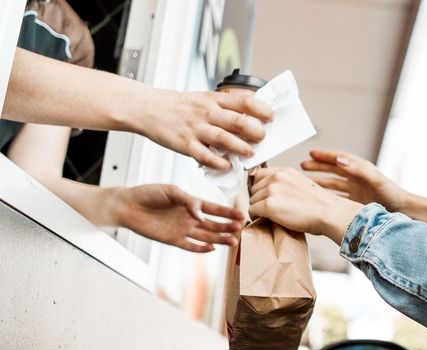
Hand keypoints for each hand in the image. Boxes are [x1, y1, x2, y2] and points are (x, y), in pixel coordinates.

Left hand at [111, 184, 243, 251]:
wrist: (128, 205)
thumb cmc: (148, 193)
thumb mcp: (170, 191)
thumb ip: (188, 201)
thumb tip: (201, 215)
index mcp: (191, 204)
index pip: (214, 209)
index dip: (227, 212)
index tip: (241, 215)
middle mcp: (190, 218)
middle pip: (213, 224)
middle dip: (227, 226)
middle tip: (239, 229)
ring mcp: (182, 229)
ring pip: (206, 236)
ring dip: (219, 239)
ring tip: (232, 241)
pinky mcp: (172, 239)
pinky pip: (190, 245)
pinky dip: (200, 248)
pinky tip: (212, 248)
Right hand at [136, 90, 273, 169]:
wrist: (147, 108)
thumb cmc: (180, 107)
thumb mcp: (204, 99)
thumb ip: (226, 108)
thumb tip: (253, 120)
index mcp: (215, 100)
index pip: (245, 101)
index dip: (262, 110)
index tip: (271, 118)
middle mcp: (207, 112)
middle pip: (238, 121)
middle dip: (255, 131)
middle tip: (262, 138)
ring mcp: (196, 128)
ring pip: (224, 138)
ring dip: (241, 147)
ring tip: (249, 154)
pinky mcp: (185, 144)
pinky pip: (205, 156)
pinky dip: (218, 163)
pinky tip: (227, 166)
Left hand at [248, 168, 362, 243]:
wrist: (329, 213)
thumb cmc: (320, 205)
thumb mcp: (302, 185)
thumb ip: (286, 185)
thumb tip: (272, 194)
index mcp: (285, 172)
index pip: (259, 175)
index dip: (260, 187)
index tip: (262, 196)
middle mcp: (276, 177)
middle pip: (254, 188)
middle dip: (259, 199)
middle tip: (269, 210)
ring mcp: (271, 190)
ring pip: (252, 200)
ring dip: (258, 209)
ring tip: (270, 217)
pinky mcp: (268, 205)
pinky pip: (252, 211)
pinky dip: (256, 217)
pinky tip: (267, 221)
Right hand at [300, 149, 407, 210]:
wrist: (402, 211)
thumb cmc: (392, 195)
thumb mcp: (376, 181)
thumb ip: (359, 170)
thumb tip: (340, 160)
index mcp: (361, 168)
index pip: (339, 158)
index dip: (325, 155)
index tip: (311, 153)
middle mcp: (357, 177)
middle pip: (333, 169)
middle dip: (318, 166)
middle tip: (302, 165)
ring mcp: (355, 189)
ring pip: (333, 183)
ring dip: (319, 181)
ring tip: (304, 181)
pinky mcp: (355, 201)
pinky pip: (337, 196)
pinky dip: (326, 196)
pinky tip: (317, 198)